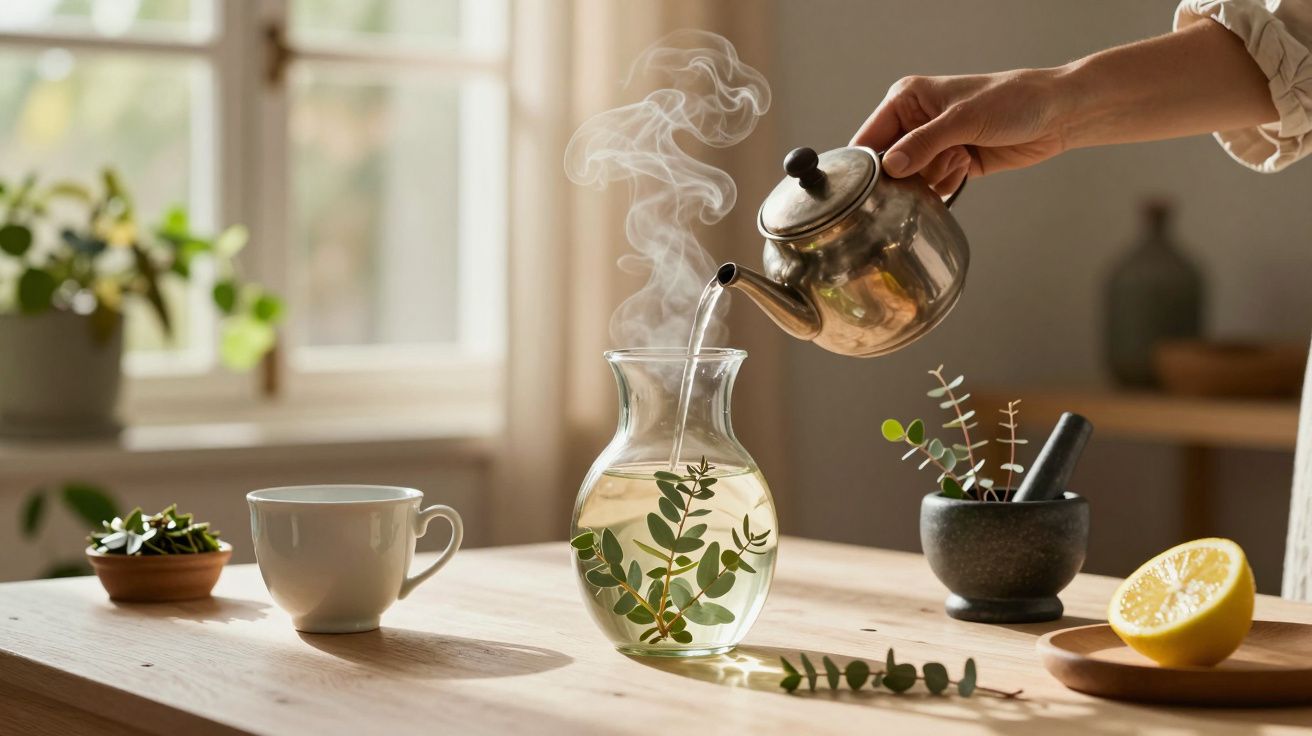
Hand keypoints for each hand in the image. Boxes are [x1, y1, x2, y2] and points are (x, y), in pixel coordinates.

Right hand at [851, 69, 1071, 195]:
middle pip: (889, 165)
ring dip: (936, 176)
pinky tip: (967, 167)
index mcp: (907, 99)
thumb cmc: (1013, 101)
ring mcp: (933, 145)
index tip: (879, 183)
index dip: (870, 162)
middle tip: (937, 161)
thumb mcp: (963, 119)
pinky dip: (948, 184)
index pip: (869, 137)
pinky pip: (934, 187)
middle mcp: (915, 122)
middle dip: (911, 172)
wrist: (1056, 115)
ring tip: (962, 156)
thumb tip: (890, 166)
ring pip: (912, 180)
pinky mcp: (950, 164)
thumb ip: (923, 144)